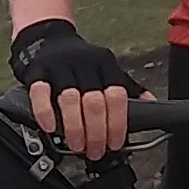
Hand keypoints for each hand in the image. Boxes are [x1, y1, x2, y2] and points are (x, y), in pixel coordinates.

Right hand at [12, 18, 137, 160]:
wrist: (48, 38)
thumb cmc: (81, 61)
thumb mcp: (107, 68)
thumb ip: (127, 87)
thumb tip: (151, 104)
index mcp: (105, 64)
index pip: (117, 95)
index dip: (117, 123)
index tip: (115, 143)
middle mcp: (84, 64)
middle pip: (95, 101)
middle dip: (97, 132)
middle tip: (96, 151)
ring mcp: (60, 66)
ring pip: (70, 99)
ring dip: (75, 128)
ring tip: (77, 146)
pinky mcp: (37, 71)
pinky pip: (40, 93)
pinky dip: (45, 114)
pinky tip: (51, 129)